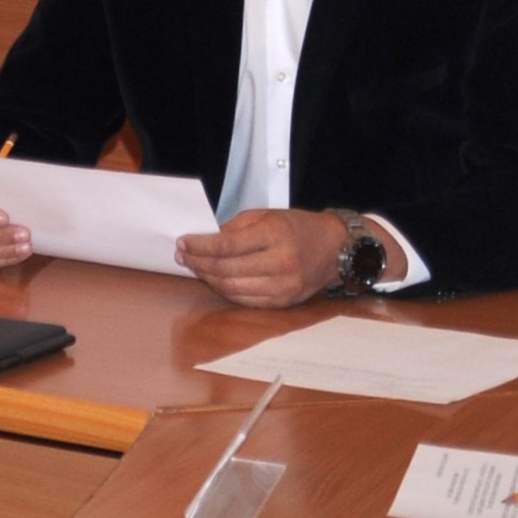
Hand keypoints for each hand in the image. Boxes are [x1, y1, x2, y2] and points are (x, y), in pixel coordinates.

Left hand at [177, 207, 398, 307]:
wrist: (335, 249)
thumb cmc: (296, 227)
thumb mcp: (265, 215)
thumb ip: (234, 227)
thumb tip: (203, 240)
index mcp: (274, 235)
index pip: (226, 245)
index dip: (199, 246)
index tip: (182, 242)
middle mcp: (280, 263)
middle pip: (226, 269)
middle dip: (198, 263)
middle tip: (182, 256)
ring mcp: (283, 286)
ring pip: (232, 289)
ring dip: (208, 279)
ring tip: (196, 267)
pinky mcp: (284, 302)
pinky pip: (246, 301)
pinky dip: (226, 291)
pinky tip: (216, 280)